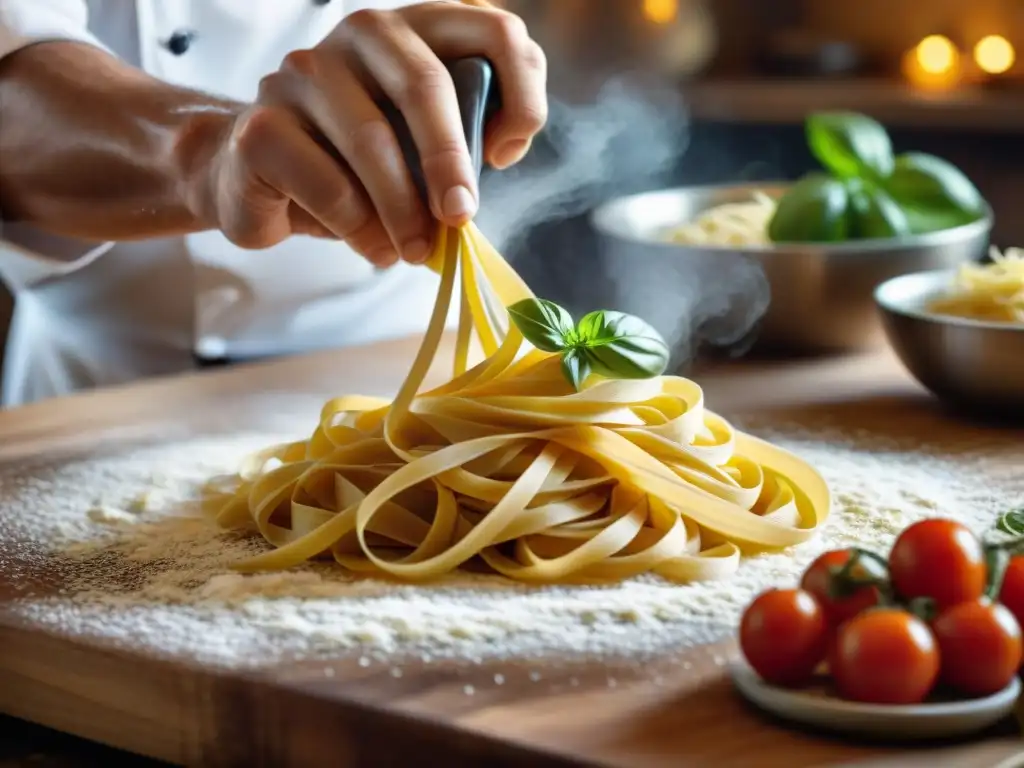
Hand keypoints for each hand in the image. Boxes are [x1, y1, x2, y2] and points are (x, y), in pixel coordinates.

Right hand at [199, 1, 546, 265]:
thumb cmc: (361, 163)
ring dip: (404, 211)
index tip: (506, 155)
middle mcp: (361, 33)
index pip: (494, 30)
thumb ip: (466, 139)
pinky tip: (375, 249)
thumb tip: (491, 165)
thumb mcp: (423, 145)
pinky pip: (328, 184)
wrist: (262, 176)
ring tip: (416, 251)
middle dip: (451, 161)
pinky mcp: (262, 125)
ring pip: (372, 141)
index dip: (520, 94)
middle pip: (424, 84)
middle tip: (460, 217)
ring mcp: (303, 72)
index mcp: (418, 30)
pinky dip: (360, 228)